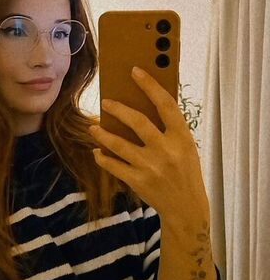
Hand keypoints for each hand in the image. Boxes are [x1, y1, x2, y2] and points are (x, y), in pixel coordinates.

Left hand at [89, 67, 208, 218]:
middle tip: (105, 102)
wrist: (186, 208)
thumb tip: (143, 106)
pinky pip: (114, 165)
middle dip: (118, 109)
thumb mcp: (186, 148)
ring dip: (103, 134)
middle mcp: (166, 150)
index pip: (166, 104)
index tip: (136, 71)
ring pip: (119, 144)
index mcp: (182, 138)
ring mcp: (151, 167)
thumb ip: (169, 130)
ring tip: (93, 128)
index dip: (150, 85)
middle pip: (138, 122)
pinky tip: (98, 151)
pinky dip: (103, 157)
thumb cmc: (185, 172)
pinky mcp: (138, 181)